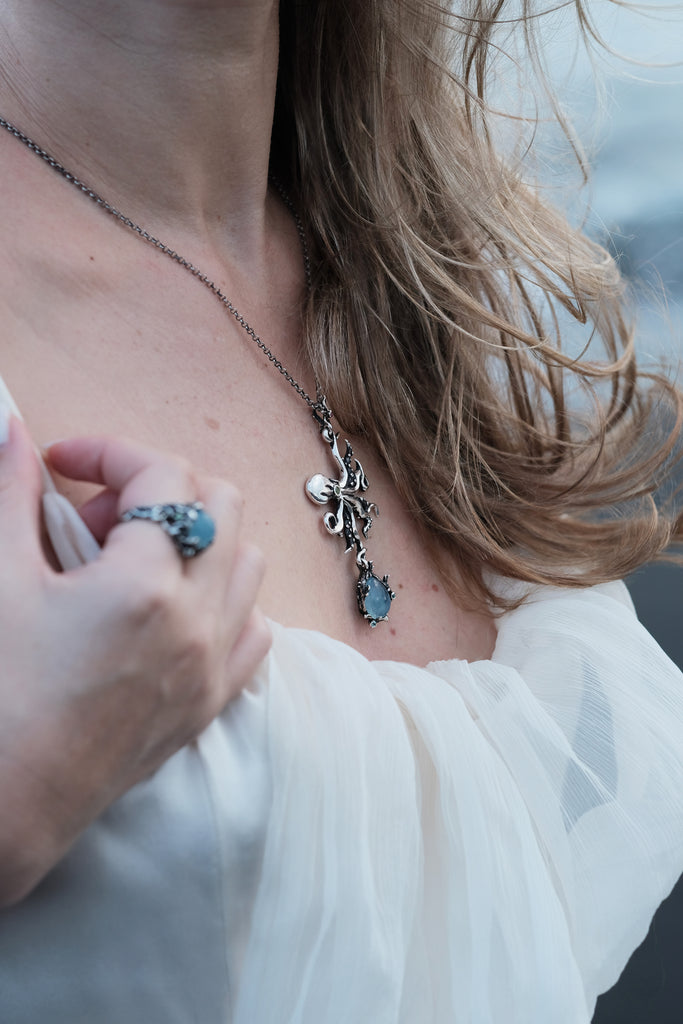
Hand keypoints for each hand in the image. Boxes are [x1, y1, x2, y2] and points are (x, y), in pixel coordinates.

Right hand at [0, 416, 270, 906]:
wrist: (6, 806)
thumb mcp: (0, 582)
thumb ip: (12, 495)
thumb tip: (11, 430)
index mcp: (146, 585)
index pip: (162, 474)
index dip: (109, 452)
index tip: (61, 464)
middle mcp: (198, 621)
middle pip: (222, 503)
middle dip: (162, 488)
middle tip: (98, 516)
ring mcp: (214, 665)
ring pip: (248, 562)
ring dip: (199, 537)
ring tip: (131, 558)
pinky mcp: (211, 702)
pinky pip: (253, 629)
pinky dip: (224, 599)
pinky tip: (171, 607)